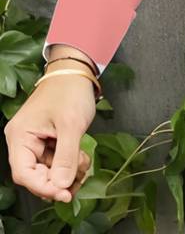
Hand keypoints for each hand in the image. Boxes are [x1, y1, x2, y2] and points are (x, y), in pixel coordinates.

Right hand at [5, 61, 96, 202]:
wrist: (78, 71)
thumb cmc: (70, 91)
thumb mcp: (71, 125)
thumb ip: (65, 157)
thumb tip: (61, 186)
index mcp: (20, 136)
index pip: (24, 173)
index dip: (43, 187)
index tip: (65, 194)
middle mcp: (23, 141)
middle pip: (36, 174)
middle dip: (59, 180)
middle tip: (79, 181)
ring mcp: (36, 140)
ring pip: (49, 169)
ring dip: (67, 172)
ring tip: (84, 163)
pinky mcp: (48, 139)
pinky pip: (56, 159)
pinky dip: (70, 162)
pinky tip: (82, 157)